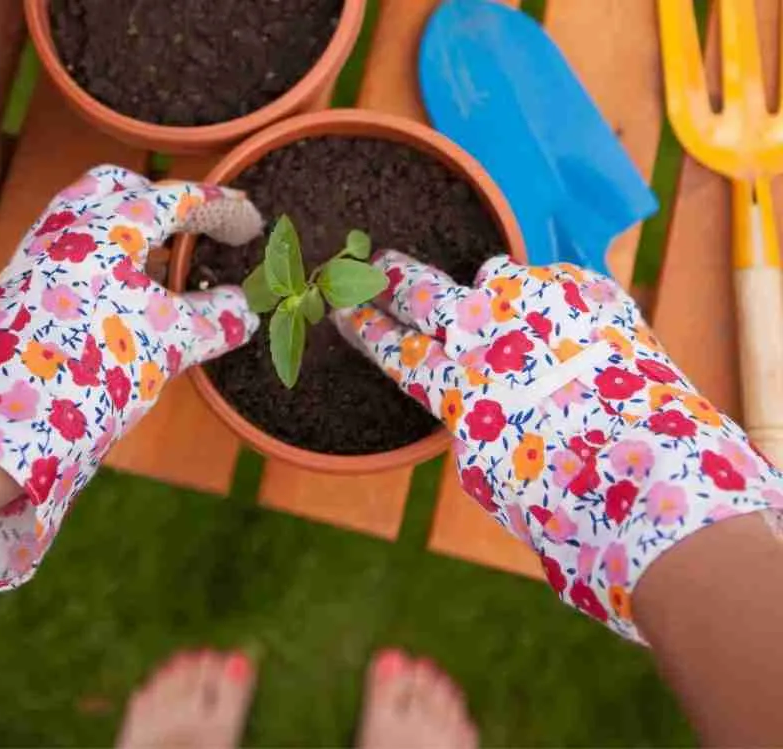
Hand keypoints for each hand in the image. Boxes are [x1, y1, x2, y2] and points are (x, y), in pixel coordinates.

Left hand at [0, 166, 262, 588]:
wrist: (6, 420)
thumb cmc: (95, 367)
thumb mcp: (168, 343)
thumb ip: (212, 320)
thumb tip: (246, 311)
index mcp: (107, 227)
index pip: (174, 200)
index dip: (219, 209)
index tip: (250, 224)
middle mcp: (65, 227)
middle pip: (119, 188)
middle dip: (163, 203)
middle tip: (195, 231)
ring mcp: (37, 255)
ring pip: (91, 219)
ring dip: (134, 233)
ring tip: (167, 270)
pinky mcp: (20, 286)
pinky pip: (73, 250)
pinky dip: (109, 258)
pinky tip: (126, 298)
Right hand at [335, 251, 782, 641]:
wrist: (655, 476)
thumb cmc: (566, 502)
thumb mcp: (493, 478)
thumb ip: (472, 426)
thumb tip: (477, 398)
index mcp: (457, 390)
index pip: (395, 349)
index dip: (366, 329)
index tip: (345, 310)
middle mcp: (488, 337)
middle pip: (425, 292)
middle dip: (395, 278)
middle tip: (380, 263)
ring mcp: (540, 305)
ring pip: (495, 275)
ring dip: (491, 292)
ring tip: (503, 309)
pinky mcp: (590, 293)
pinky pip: (557, 285)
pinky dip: (555, 302)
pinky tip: (569, 330)